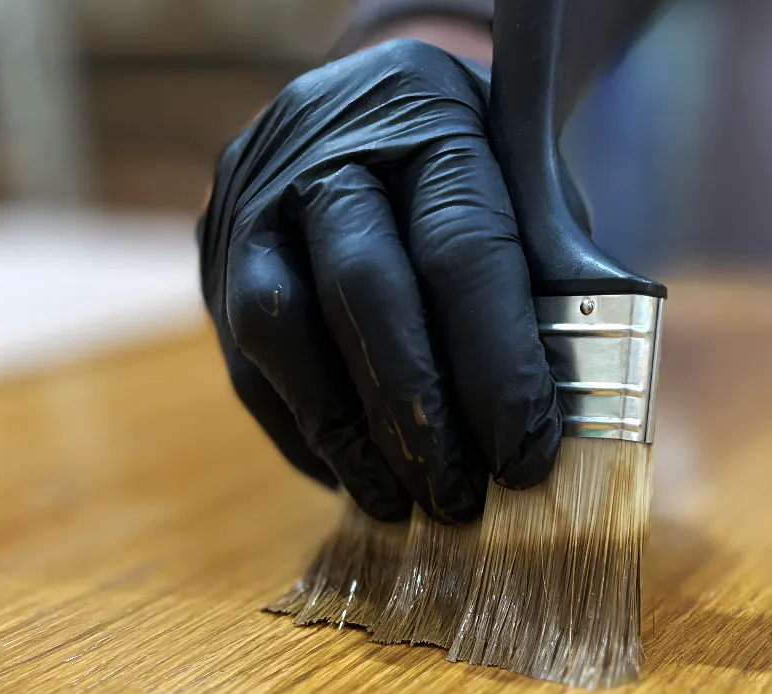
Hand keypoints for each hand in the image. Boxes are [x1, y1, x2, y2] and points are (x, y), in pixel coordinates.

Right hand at [198, 40, 561, 523]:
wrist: (384, 111)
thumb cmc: (482, 168)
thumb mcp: (535, 194)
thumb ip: (548, 279)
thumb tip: (555, 414)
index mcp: (426, 112)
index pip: (461, 250)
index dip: (496, 365)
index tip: (525, 455)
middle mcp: (323, 143)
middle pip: (363, 288)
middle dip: (416, 411)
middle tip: (461, 498)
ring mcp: (254, 195)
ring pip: (279, 325)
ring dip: (346, 434)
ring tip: (403, 503)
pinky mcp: (216, 252)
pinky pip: (247, 357)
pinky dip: (305, 429)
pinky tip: (356, 477)